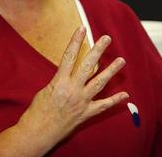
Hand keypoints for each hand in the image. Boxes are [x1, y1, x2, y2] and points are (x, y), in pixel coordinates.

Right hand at [18, 26, 128, 148]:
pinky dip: (114, 101)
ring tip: (121, 60)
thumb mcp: (45, 90)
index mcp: (59, 82)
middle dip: (98, 50)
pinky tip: (125, 95)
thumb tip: (69, 72)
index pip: (69, 57)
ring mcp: (81, 102)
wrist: (37, 133)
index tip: (82, 28)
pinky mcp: (85, 113)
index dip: (75, 41)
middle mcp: (72, 90)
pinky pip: (103, 106)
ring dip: (111, 71)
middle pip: (88, 66)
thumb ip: (60, 80)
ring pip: (99, 83)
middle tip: (107, 38)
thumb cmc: (36, 112)